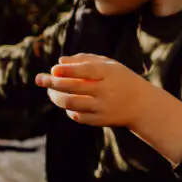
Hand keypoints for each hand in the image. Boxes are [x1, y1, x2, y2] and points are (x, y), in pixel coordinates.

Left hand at [37, 54, 151, 127]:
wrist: (141, 105)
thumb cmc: (120, 79)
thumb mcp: (108, 65)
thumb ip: (84, 60)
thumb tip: (59, 63)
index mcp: (109, 74)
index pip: (85, 71)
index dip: (68, 70)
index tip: (53, 69)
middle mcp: (106, 91)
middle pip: (73, 87)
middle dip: (52, 83)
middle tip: (40, 79)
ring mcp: (102, 107)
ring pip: (71, 103)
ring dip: (56, 97)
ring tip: (50, 91)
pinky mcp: (100, 121)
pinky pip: (77, 115)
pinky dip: (68, 108)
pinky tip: (66, 102)